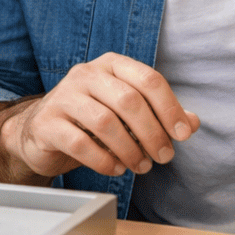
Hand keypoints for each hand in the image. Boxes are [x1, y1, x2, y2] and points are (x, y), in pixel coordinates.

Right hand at [2, 52, 198, 178]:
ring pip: (105, 122)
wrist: (40, 132)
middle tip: (163, 157)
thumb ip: (160, 114)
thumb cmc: (89, 119)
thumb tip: (193, 122)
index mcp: (110, 65)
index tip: (183, 135)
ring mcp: (63, 97)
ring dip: (130, 150)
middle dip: (153, 133)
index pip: (148, 79)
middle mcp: (85, 74)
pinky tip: (115, 169)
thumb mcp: (126, 112)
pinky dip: (104, 160)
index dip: (170, 108)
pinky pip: (80, 143)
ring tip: (141, 166)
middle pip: (128, 100)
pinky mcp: (47, 123)